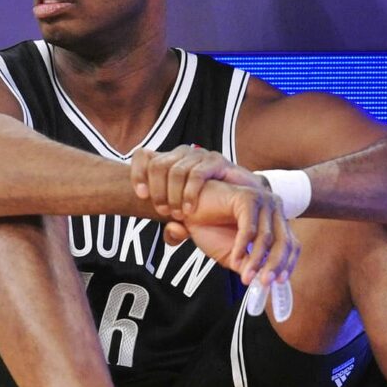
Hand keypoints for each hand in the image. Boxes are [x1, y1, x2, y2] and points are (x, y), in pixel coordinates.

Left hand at [130, 144, 263, 221]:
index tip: (141, 194)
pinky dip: (190, 193)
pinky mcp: (217, 162)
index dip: (138, 173)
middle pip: (157, 164)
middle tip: (163, 212)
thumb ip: (179, 228)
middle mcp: (183, 154)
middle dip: (157, 191)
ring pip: (175, 169)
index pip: (143, 156)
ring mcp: (200, 156)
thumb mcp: (190, 219)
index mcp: (170, 162)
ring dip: (172, 195)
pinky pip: (197, 173)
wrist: (249, 203)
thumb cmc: (215, 209)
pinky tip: (190, 209)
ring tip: (178, 214)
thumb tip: (171, 232)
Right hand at [168, 178, 299, 293]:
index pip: (291, 244)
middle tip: (265, 283)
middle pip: (284, 241)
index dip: (288, 264)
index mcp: (274, 220)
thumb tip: (263, 281)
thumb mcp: (234, 254)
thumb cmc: (209, 228)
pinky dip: (242, 246)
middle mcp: (272, 208)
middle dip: (275, 265)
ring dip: (257, 260)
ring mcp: (261, 201)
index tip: (279, 283)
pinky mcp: (246, 197)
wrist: (186, 211)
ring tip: (246, 277)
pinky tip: (235, 258)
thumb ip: (250, 265)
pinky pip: (249, 228)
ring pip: (267, 237)